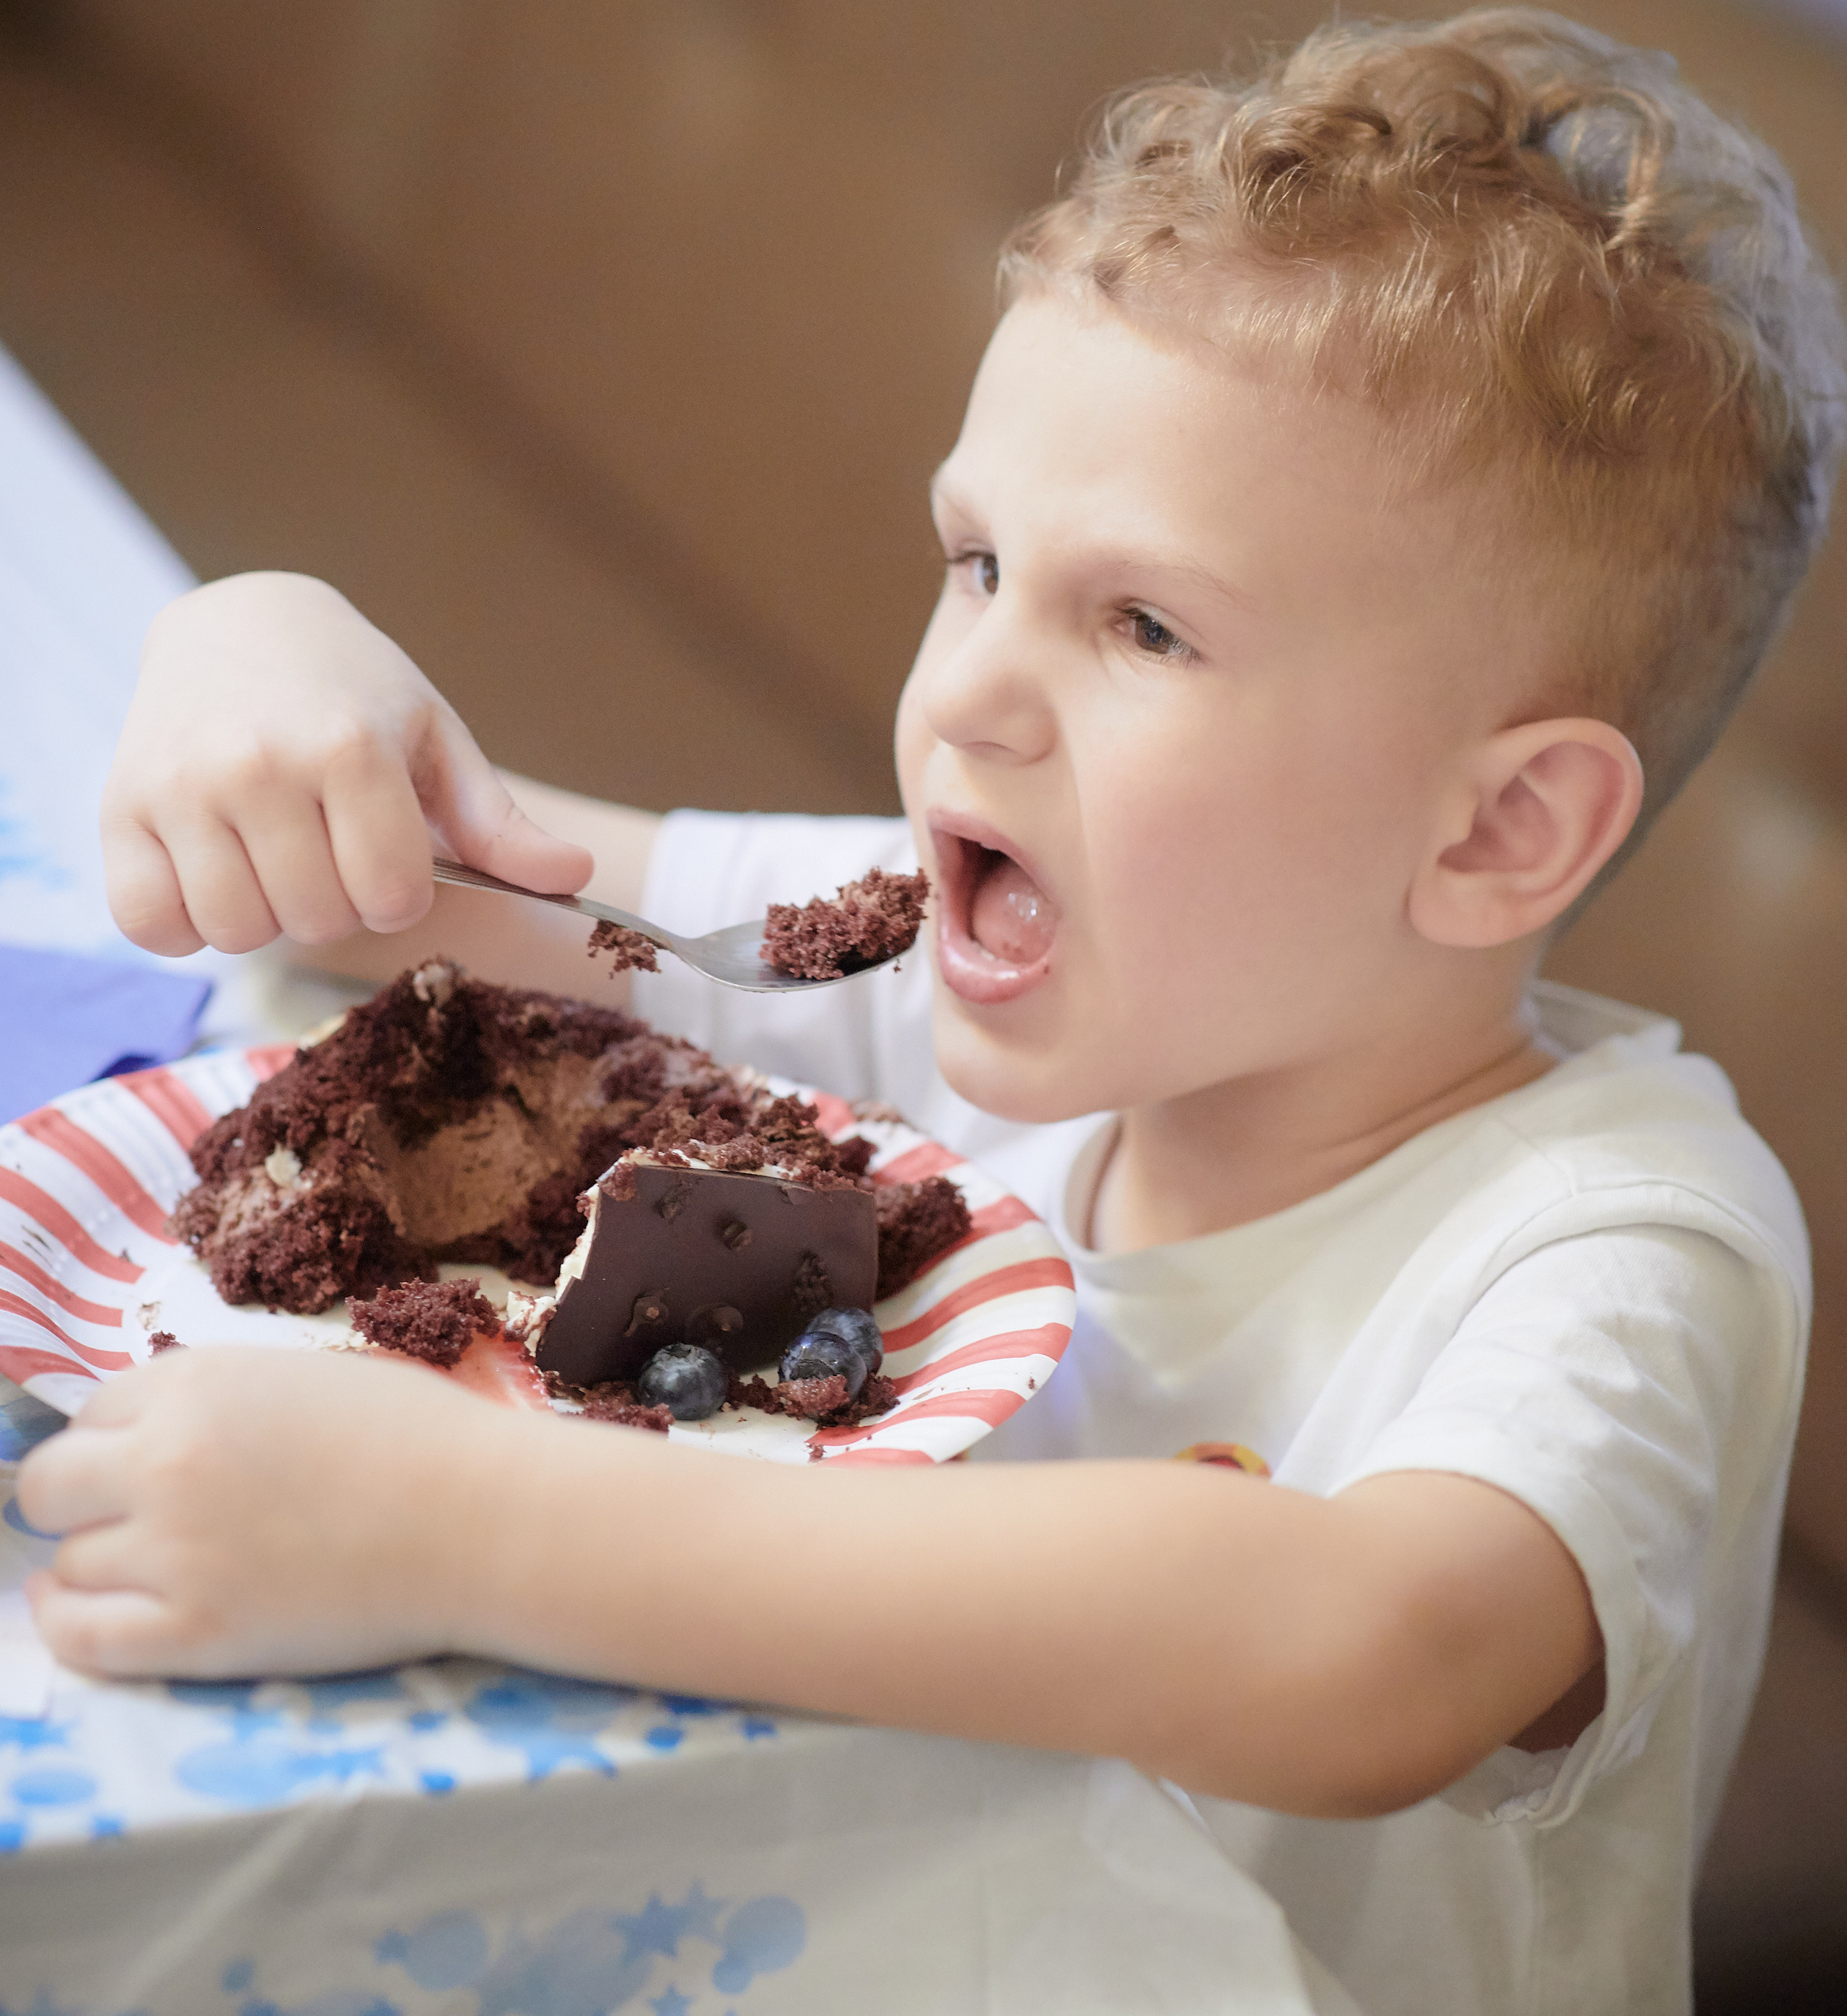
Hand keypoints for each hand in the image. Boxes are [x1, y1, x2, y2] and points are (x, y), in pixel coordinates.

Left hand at [17, 1347, 523, 1677]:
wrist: (485, 1518)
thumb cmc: (422, 1438)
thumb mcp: (305, 1381)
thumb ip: (220, 1404)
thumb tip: (157, 1440)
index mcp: (198, 1384)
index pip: (94, 1412)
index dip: (119, 1441)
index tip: (149, 1465)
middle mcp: (166, 1460)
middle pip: (49, 1486)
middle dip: (79, 1500)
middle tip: (129, 1519)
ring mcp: (174, 1550)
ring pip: (67, 1564)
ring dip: (100, 1564)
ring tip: (157, 1568)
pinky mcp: (194, 1631)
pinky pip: (79, 1637)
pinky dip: (66, 1625)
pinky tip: (83, 1612)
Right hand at [103, 572, 592, 955]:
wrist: (239, 624)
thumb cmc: (355, 692)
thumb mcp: (436, 740)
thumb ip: (500, 822)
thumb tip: (577, 874)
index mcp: (349, 748)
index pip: (391, 900)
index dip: (400, 892)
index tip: (388, 852)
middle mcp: (257, 764)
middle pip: (318, 921)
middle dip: (338, 904)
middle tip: (329, 848)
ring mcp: (178, 787)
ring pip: (237, 933)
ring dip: (267, 917)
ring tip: (274, 857)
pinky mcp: (117, 809)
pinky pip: (151, 926)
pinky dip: (186, 924)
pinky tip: (214, 875)